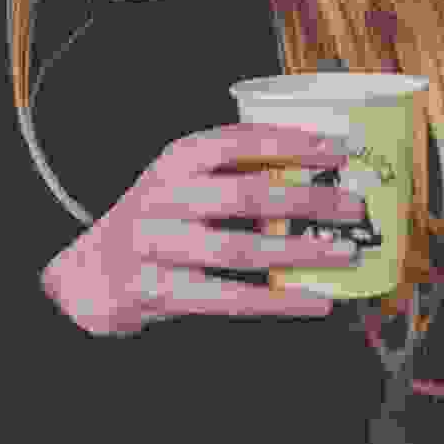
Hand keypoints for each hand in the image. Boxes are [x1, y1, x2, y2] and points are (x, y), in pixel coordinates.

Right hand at [40, 124, 366, 337]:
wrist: (88, 273)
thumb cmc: (153, 222)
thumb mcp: (181, 181)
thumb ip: (233, 173)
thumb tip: (316, 178)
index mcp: (176, 159)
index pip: (239, 141)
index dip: (293, 144)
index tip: (340, 149)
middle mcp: (165, 197)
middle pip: (246, 195)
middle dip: (308, 200)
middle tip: (354, 205)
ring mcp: (158, 245)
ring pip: (240, 249)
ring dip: (299, 252)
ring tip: (344, 251)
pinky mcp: (158, 290)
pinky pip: (228, 297)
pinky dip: (276, 301)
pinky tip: (315, 301)